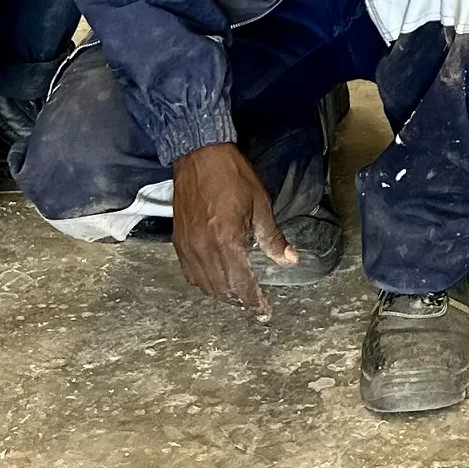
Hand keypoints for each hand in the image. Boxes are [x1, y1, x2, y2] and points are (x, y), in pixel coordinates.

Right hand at [171, 142, 290, 317]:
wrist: (199, 155)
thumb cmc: (232, 175)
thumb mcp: (260, 204)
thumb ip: (273, 237)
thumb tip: (290, 260)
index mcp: (226, 241)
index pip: (241, 283)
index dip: (255, 301)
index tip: (265, 312)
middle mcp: (204, 249)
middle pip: (222, 289)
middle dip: (240, 301)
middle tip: (255, 305)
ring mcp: (188, 247)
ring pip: (205, 284)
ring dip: (222, 295)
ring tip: (239, 296)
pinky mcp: (178, 241)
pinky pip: (190, 273)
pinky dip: (204, 282)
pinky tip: (215, 280)